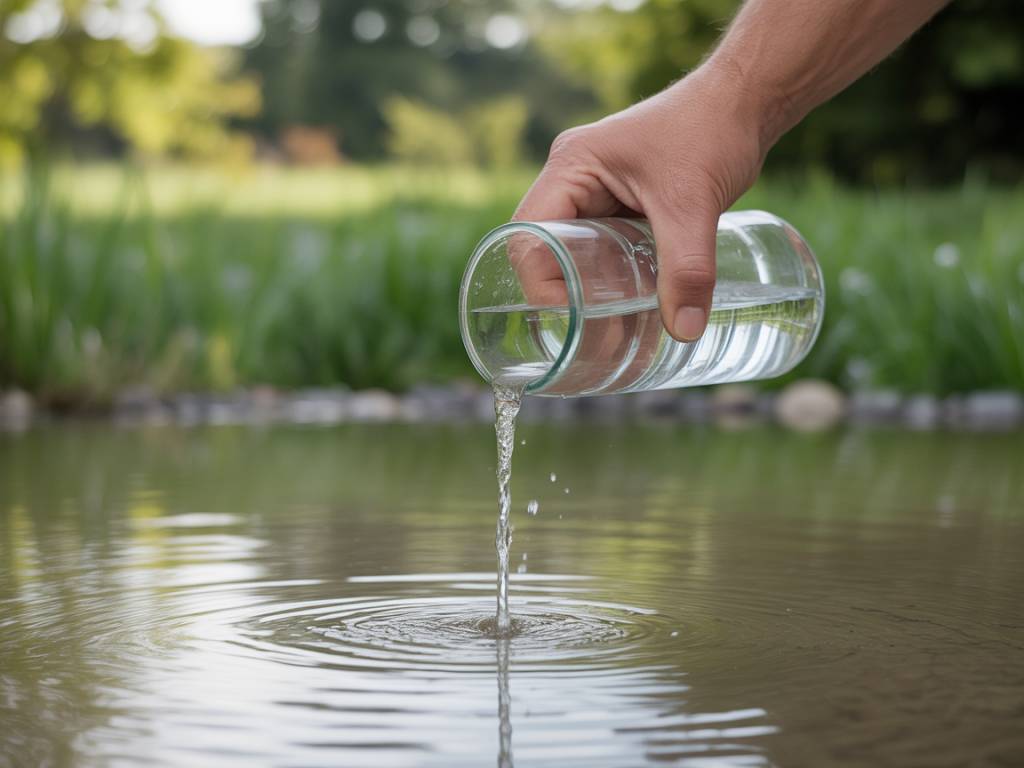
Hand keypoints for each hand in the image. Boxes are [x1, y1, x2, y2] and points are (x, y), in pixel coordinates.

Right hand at [514, 65, 767, 341]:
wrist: (745, 102)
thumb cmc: (712, 130)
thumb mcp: (695, 205)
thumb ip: (688, 269)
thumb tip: (684, 331)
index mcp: (570, 167)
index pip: (528, 237)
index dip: (542, 284)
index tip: (578, 320)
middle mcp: (572, 180)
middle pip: (546, 252)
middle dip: (567, 297)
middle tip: (598, 340)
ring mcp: (595, 192)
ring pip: (575, 255)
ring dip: (590, 293)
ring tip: (616, 336)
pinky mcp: (621, 204)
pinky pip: (603, 251)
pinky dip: (613, 281)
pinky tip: (634, 311)